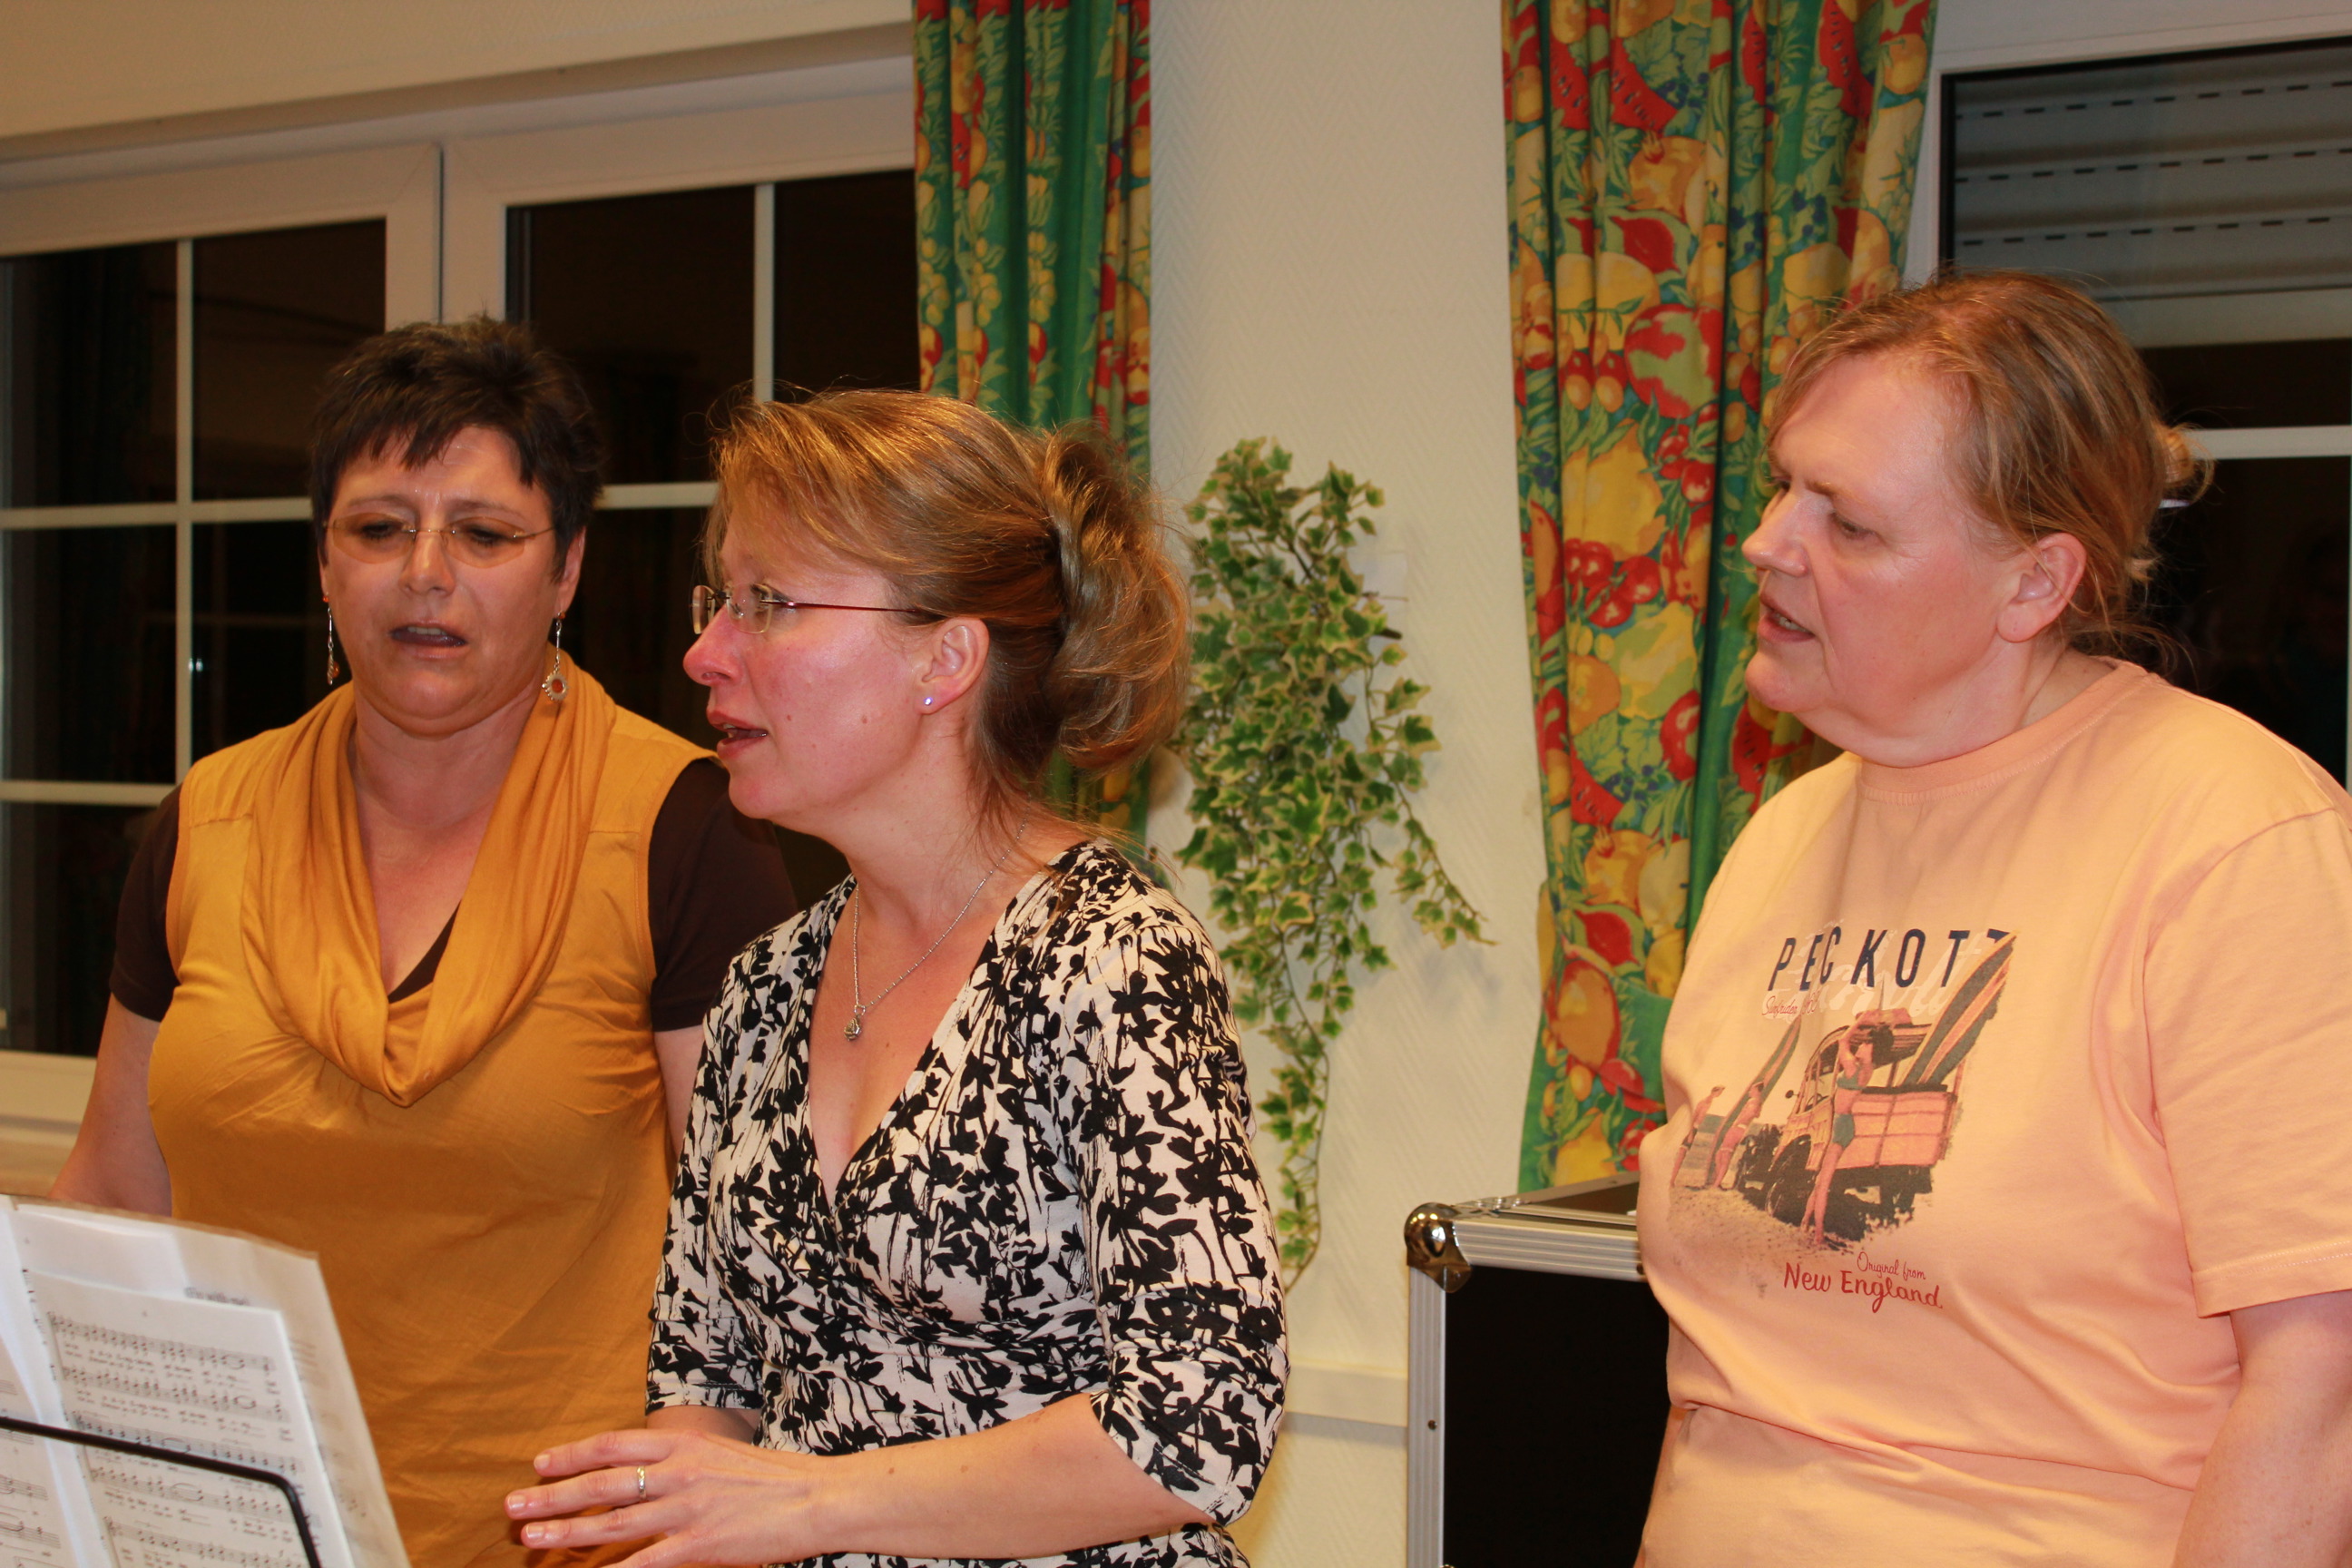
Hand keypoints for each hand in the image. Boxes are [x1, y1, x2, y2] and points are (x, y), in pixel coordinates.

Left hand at [505, 1425, 837, 1567]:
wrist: (819, 1497)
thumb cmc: (777, 1477)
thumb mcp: (725, 1454)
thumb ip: (684, 1462)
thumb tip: (646, 1472)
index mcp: (685, 1444)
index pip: (613, 1444)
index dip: (573, 1454)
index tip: (541, 1462)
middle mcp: (678, 1473)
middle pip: (601, 1482)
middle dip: (552, 1494)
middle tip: (514, 1503)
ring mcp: (686, 1511)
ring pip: (611, 1522)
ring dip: (566, 1531)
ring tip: (532, 1535)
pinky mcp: (698, 1546)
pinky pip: (643, 1563)